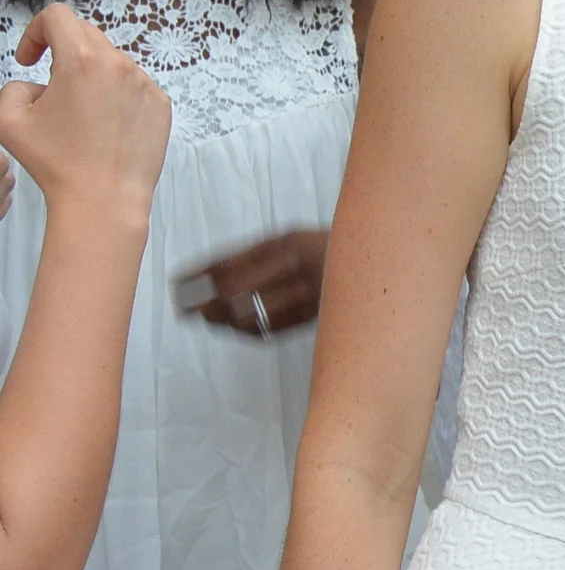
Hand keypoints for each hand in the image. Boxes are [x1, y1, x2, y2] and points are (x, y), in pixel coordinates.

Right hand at [0, 6, 167, 226]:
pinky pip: (133, 86)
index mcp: (80, 60)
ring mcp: (145, 84)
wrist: (103, 198)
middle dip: (62, 53)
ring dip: (90, 77)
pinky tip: (103, 127)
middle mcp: (118, 65)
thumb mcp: (8, 119)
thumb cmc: (57, 162)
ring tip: (78, 115)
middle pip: (86, 35)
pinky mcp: (160, 104)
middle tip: (51, 88)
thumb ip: (14, 86)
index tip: (30, 59)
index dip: (35, 32)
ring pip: (111, 63)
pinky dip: (115, 96)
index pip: (57, 15)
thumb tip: (37, 85)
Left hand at [185, 229, 329, 338]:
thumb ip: (255, 254)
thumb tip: (206, 274)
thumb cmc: (327, 248)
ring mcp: (308, 295)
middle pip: (236, 292)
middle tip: (184, 307)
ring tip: (206, 318)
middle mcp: (298, 268)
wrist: (381, 263)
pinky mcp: (315, 318)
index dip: (199, 275)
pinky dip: (247, 332)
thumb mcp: (292, 238)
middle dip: (204, 301)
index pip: (231, 262)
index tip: (178, 282)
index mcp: (287, 243)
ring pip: (252, 316)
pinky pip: (272, 331)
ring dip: (223, 321)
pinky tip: (235, 327)